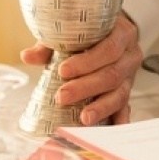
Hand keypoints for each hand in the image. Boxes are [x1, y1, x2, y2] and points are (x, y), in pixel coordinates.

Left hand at [19, 13, 141, 124]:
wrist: (113, 32)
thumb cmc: (92, 32)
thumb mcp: (73, 30)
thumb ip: (52, 43)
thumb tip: (27, 56)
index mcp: (122, 33)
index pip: (109, 48)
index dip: (87, 61)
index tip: (63, 71)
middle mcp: (130, 55)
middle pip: (112, 74)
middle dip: (86, 87)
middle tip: (62, 96)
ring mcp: (131, 76)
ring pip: (120, 94)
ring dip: (101, 108)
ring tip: (83, 118)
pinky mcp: (127, 92)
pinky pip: (125, 108)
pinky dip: (118, 120)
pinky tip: (109, 129)